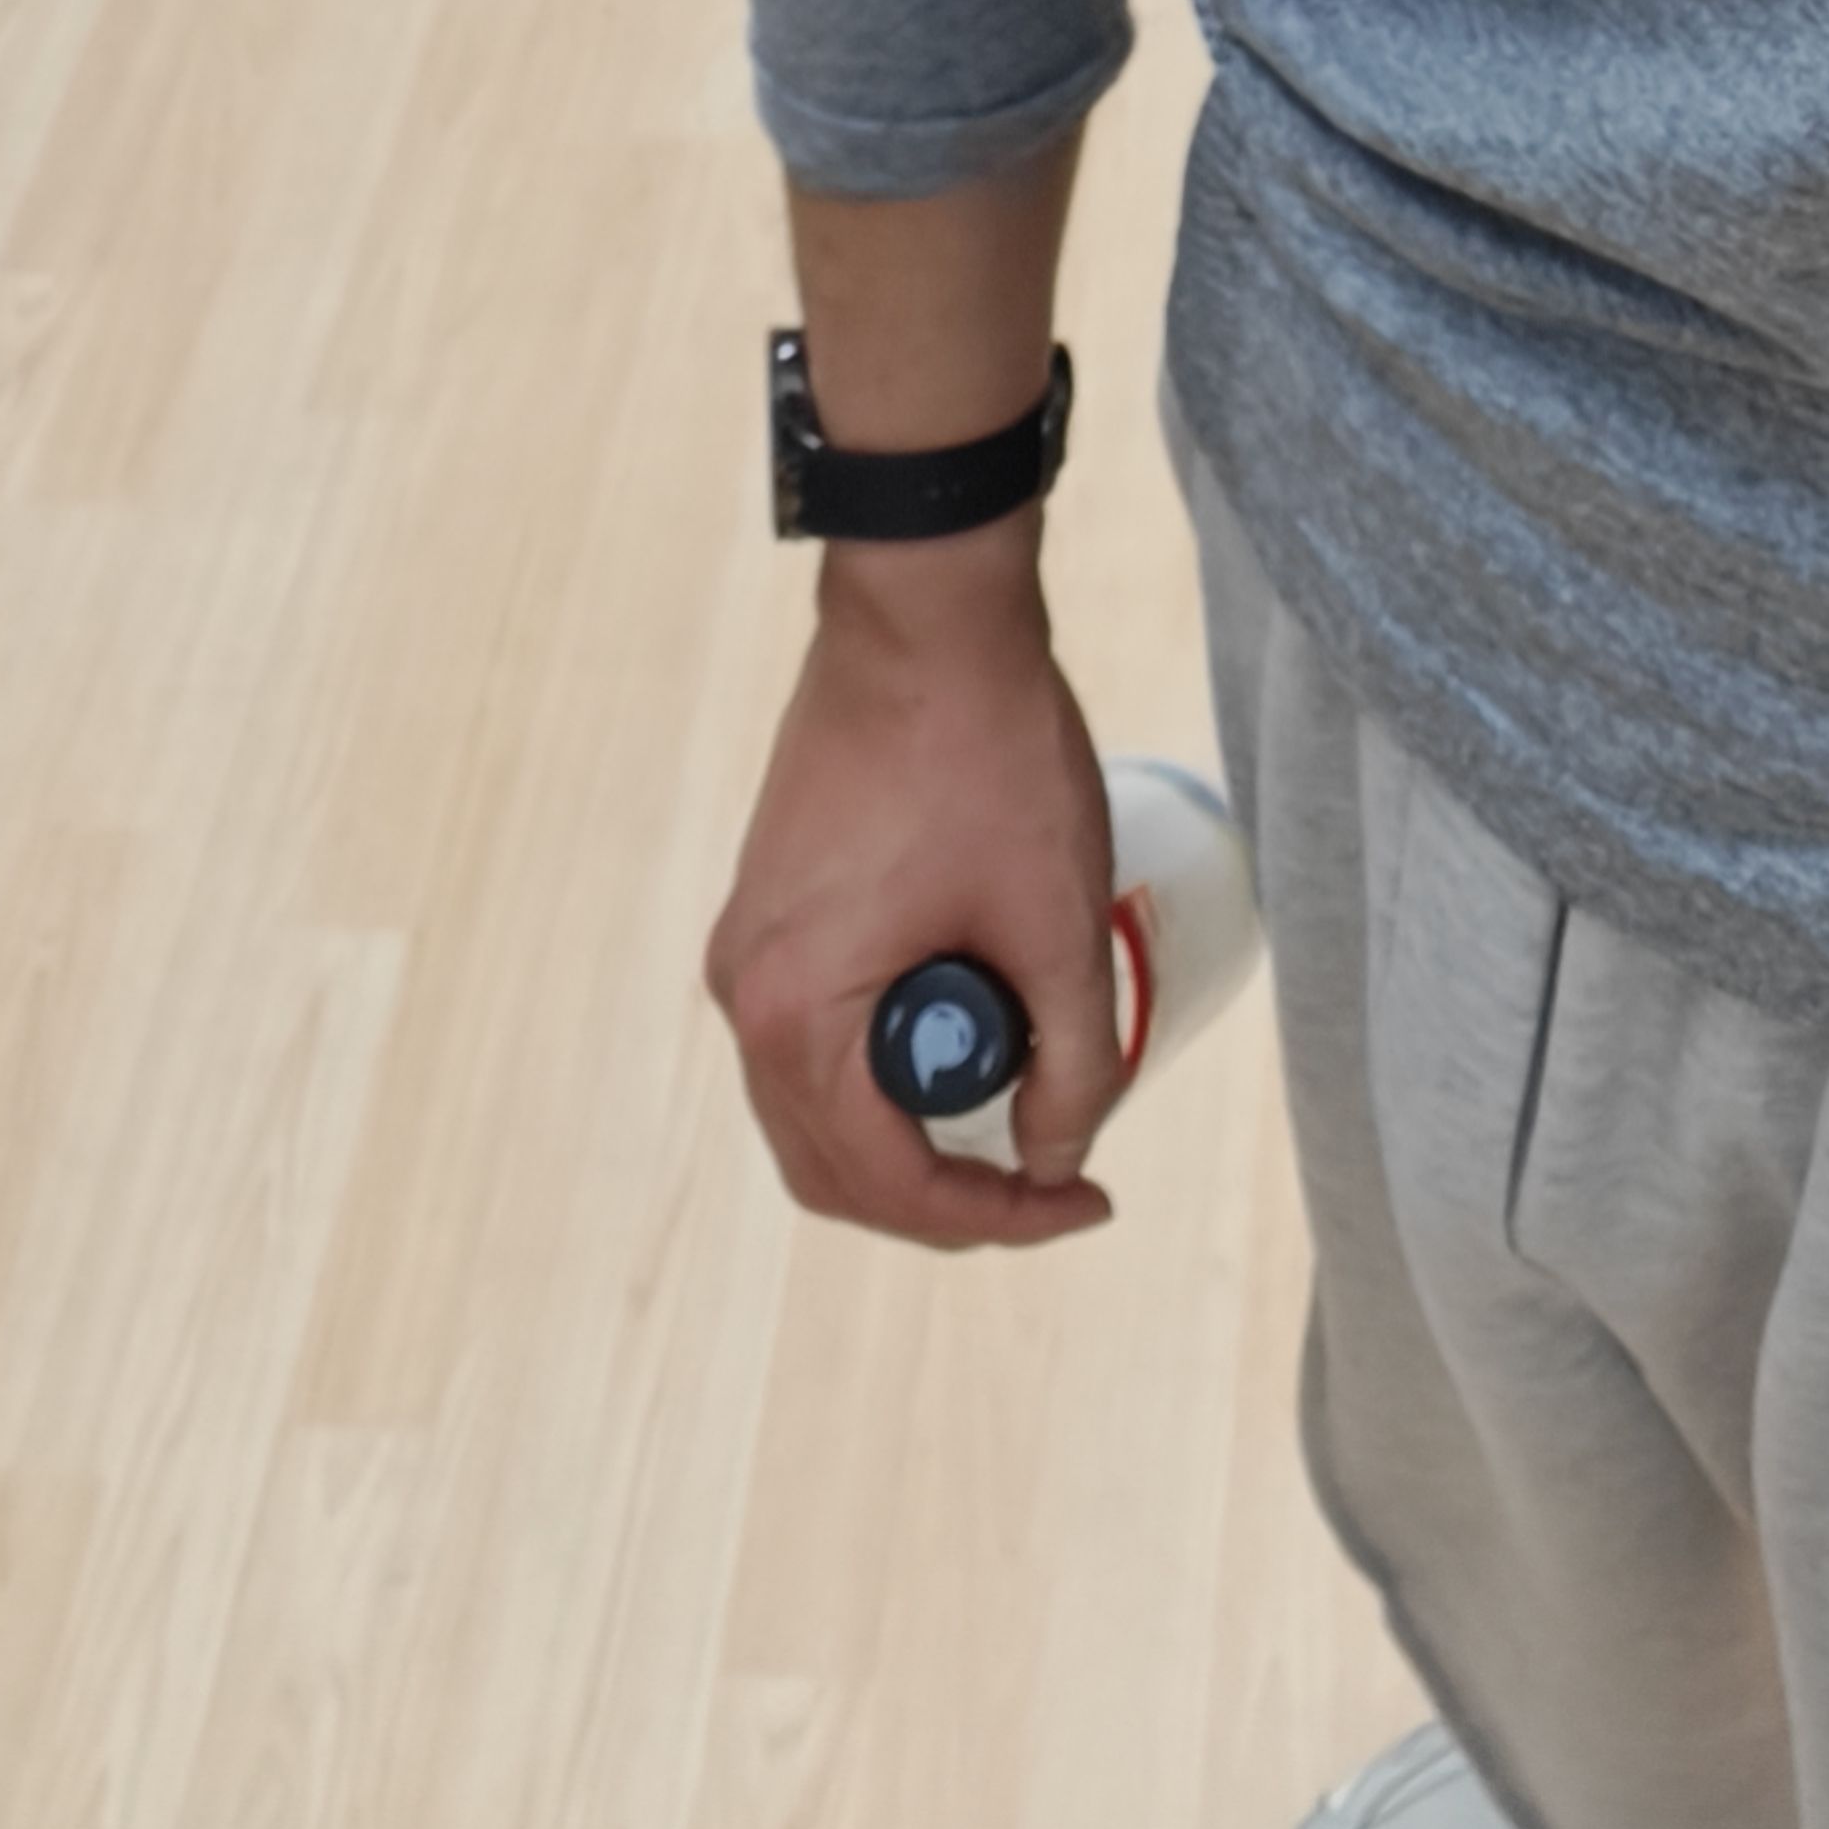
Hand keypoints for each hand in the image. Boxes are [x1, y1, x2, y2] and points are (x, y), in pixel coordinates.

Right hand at [702, 530, 1131, 1249]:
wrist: (925, 613)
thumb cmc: (985, 751)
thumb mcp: (1054, 921)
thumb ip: (1073, 1063)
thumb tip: (1063, 1157)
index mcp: (795, 1009)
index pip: (884, 1178)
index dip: (993, 1216)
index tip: (1082, 1201)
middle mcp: (746, 991)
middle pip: (833, 1164)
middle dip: (946, 1194)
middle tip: (1053, 1184)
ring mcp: (748, 947)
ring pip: (820, 1107)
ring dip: (915, 1132)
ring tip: (1025, 1113)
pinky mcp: (770, 911)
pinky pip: (815, 1038)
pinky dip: (889, 1068)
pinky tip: (976, 1038)